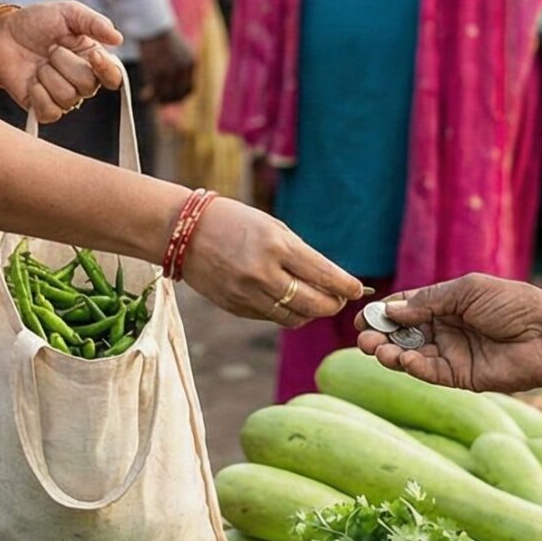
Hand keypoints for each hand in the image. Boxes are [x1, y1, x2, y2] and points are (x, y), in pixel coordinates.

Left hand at [0, 1, 125, 123]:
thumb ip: (94, 23)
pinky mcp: (41, 108)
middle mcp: (81, 81)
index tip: (94, 55)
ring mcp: (61, 97)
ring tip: (39, 63)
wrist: (1, 33)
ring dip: (48, 76)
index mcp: (92, 59)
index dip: (107, 70)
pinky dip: (39, 95)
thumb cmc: (37, 21)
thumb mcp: (67, 13)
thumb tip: (118, 38)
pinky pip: (50, 112)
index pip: (114, 77)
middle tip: (50, 49)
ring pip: (68, 98)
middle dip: (64, 63)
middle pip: (87, 86)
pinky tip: (32, 81)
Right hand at [138, 31, 196, 105]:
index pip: (190, 89)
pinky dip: (150, 96)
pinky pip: (155, 90)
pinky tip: (144, 96)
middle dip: (169, 100)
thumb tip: (176, 87)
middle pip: (180, 94)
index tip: (171, 98)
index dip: (180, 96)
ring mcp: (171, 70)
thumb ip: (181, 69)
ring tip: (150, 97)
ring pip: (167, 94)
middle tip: (159, 100)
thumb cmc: (163, 40)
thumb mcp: (180, 52)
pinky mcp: (157, 70)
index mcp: (192, 63)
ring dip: (159, 99)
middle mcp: (184, 68)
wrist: (152, 25)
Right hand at [181, 198, 364, 326]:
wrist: (184, 231)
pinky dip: (286, 312)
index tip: (357, 290)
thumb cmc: (235, 222)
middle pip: (314, 305)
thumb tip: (332, 282)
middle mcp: (263, 274)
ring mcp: (247, 294)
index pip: (325, 276)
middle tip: (339, 299)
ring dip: (311, 313)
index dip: (347, 287)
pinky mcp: (235, 307)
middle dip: (333, 305)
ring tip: (315, 301)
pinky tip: (288, 300)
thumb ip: (302, 255)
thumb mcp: (273, 228)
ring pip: (294, 318)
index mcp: (277, 246)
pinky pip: (271, 318)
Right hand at [356, 274, 541, 393]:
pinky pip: (430, 373)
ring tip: (376, 350)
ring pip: (412, 355)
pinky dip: (413, 368)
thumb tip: (392, 310)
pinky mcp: (460, 377)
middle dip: (382, 336)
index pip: (407, 308)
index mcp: (447, 304)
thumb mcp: (467, 291)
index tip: (363, 318)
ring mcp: (452, 354)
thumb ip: (429, 301)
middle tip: (363, 340)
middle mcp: (446, 329)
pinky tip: (403, 361)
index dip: (385, 313)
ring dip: (392, 353)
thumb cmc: (512, 304)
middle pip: (404, 334)